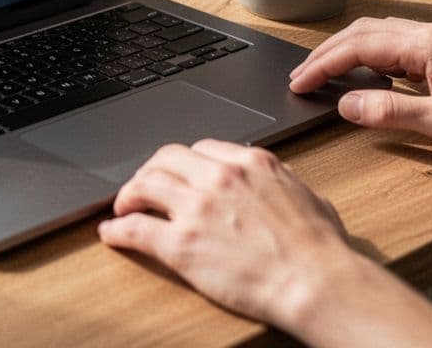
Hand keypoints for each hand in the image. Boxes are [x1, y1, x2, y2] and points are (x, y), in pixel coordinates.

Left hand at [99, 140, 431, 347]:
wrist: (316, 283)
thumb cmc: (319, 247)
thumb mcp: (305, 193)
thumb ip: (279, 178)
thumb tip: (271, 175)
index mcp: (249, 162)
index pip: (200, 148)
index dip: (183, 162)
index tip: (177, 174)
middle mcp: (218, 177)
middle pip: (165, 158)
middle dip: (149, 170)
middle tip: (143, 186)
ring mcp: (196, 209)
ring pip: (144, 184)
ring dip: (128, 195)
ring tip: (124, 207)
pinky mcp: (180, 244)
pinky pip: (135, 229)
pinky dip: (116, 230)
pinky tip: (111, 233)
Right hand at [289, 17, 431, 150]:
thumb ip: (390, 112)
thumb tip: (348, 105)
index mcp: (426, 45)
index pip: (357, 47)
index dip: (323, 65)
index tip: (300, 82)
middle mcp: (431, 33)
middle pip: (362, 32)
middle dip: (326, 54)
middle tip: (301, 76)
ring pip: (377, 33)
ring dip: (345, 50)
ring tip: (323, 71)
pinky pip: (395, 41)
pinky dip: (367, 52)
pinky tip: (364, 69)